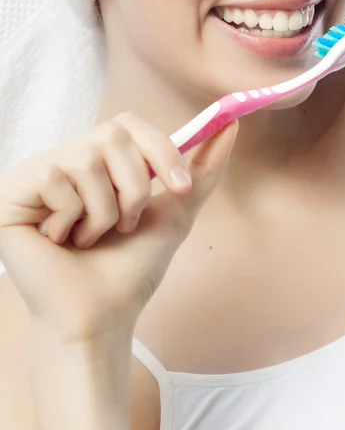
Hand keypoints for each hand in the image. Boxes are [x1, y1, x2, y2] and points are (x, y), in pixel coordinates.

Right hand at [0, 113, 237, 340]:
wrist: (101, 313)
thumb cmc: (133, 265)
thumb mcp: (176, 208)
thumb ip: (202, 166)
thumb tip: (230, 124)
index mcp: (100, 160)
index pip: (129, 123)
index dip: (159, 149)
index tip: (179, 187)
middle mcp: (68, 158)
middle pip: (112, 134)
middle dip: (134, 187)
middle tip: (124, 225)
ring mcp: (39, 172)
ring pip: (87, 161)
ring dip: (104, 211)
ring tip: (90, 238)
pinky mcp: (12, 191)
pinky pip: (54, 178)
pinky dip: (70, 218)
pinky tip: (59, 240)